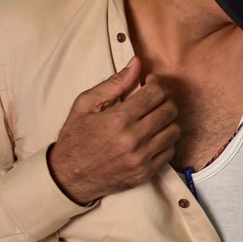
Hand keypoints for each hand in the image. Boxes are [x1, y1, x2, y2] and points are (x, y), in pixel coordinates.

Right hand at [47, 57, 179, 203]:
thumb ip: (114, 83)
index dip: (156, 84)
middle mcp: (133, 139)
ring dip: (167, 121)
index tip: (150, 83)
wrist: (68, 177)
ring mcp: (141, 158)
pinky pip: (170, 151)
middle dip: (164, 100)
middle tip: (154, 100)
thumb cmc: (75, 137)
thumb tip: (137, 63)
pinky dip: (165, 141)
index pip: (155, 93)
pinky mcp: (146, 173)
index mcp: (118, 119)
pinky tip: (152, 136)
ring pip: (174, 131)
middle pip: (169, 110)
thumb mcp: (85, 105)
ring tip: (153, 118)